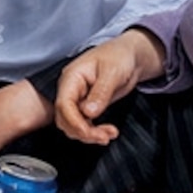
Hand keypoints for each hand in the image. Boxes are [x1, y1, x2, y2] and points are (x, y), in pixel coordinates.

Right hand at [51, 29, 163, 145]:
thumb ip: (100, 92)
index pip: (64, 104)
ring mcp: (78, 99)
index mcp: (72, 77)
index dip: (74, 122)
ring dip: (89, 134)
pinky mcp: (87, 106)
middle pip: (65, 118)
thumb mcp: (112, 72)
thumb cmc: (119, 56)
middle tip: (104, 136)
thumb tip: (89, 113)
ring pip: (73, 124)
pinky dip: (94, 132)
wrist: (129, 56)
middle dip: (82, 131)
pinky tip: (108, 132)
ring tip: (110, 134)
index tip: (88, 133)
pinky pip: (84, 124)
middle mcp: (71, 89)